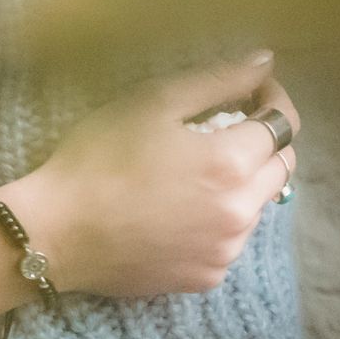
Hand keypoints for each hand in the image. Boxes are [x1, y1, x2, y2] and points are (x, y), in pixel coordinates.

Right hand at [0, 53, 299, 297]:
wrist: (56, 233)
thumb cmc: (98, 157)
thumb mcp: (151, 102)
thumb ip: (215, 80)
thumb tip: (265, 62)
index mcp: (231, 163)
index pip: (282, 124)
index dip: (272, 99)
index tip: (251, 88)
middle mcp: (241, 211)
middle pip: (281, 167)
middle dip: (264, 139)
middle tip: (224, 125)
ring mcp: (226, 250)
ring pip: (257, 205)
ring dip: (243, 181)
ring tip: (195, 169)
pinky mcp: (206, 277)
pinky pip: (229, 239)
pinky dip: (218, 218)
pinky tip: (178, 209)